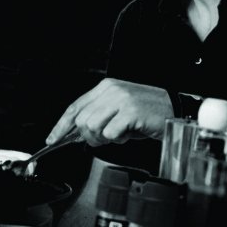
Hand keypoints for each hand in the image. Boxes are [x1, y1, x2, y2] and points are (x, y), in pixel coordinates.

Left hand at [46, 78, 171, 146]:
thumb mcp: (118, 110)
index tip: (52, 138)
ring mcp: (121, 100)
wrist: (174, 110)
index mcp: (105, 88)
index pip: (75, 106)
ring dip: (103, 138)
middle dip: (88, 136)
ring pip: (92, 126)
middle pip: (81, 120)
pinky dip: (118, 139)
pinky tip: (128, 134)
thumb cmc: (146, 113)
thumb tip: (75, 132)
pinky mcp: (130, 111)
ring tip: (118, 135)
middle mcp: (111, 90)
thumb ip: (98, 116)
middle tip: (104, 139)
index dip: (61, 125)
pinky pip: (110, 133)